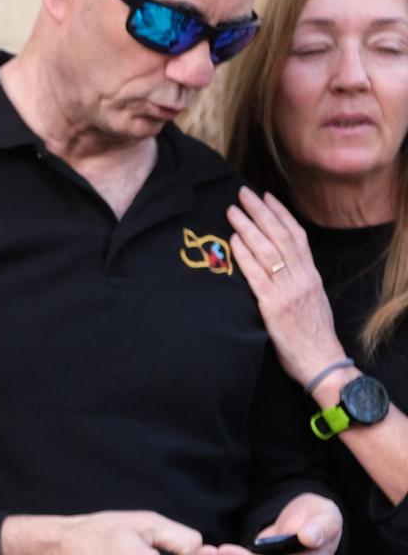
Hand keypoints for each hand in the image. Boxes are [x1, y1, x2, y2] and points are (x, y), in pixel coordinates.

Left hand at [226, 189, 346, 388]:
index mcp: (311, 275)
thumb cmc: (312, 335)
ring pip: (269, 250)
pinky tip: (234, 241)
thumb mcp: (312, 301)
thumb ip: (297, 281)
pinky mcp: (274, 306)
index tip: (267, 196)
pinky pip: (257, 276)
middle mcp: (302, 278)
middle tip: (244, 193)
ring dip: (249, 227)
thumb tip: (281, 266)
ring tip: (233, 211)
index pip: (297, 235)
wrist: (320, 361)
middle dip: (261, 212)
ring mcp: (288, 291)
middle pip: (281, 236)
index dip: (281, 213)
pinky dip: (245, 255)